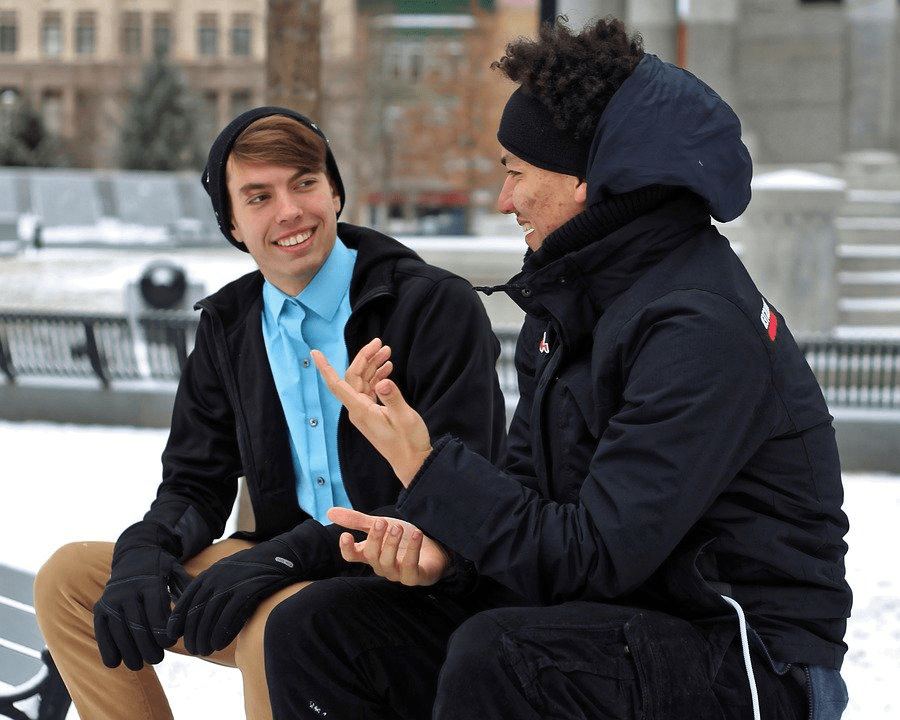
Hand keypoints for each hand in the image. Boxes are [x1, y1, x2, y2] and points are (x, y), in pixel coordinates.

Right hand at [93, 522, 189, 670]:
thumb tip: (196, 612)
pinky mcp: (100, 608)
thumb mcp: (176, 571)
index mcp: (149, 583)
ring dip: (128, 652)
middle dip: (147, 647)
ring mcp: (111, 600)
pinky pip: (102, 631)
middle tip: (157, 659)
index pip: (156, 613)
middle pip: (137, 625)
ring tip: (139, 665)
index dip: (163, 633)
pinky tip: (115, 663)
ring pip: (118, 631)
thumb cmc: (161, 569)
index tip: (171, 643)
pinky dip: (107, 648)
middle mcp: (128, 591)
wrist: (134, 554)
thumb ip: (185, 589)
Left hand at [166, 537, 303, 655]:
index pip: (185, 600)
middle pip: (196, 612)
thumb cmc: (253, 571)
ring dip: (204, 637)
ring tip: (204, 650)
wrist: (282, 556)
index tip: (172, 636)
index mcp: (209, 574)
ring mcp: (232, 584)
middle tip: (194, 650)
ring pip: (210, 616)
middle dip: (192, 634)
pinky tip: (218, 644)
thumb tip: (195, 613)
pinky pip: (229, 616)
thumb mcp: (228, 573)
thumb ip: (211, 589)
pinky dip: (221, 633)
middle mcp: (217, 578)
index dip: (177, 620)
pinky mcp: (248, 591)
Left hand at [312, 342, 431, 484]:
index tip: (314, 353)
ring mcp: (364, 412)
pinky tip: (387, 368)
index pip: (337, 385)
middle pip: (353, 377)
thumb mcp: (404, 418)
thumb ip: (393, 398)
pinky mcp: (372, 413)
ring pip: (362, 382)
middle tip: (380, 342)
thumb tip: (383, 381)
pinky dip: (377, 376)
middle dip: (364, 358)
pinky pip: (369, 389)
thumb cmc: (409, 441)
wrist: (412, 462)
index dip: (325, 368)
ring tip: (387, 351)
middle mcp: (358, 410)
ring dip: (373, 365)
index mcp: (361, 410)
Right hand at [327, 507, 450, 586]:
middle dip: (375, 539)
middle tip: (382, 522)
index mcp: (370, 554)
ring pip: (388, 563)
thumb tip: (329, 512)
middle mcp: (381, 566)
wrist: (433, 548)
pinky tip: (416, 535)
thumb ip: (357, 521)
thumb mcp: (380, 526)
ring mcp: (398, 574)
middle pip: (371, 556)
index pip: (352, 556)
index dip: (347, 549)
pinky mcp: (415, 577)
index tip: (345, 535)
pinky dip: (413, 550)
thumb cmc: (403, 538)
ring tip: (398, 528)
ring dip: (391, 544)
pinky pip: (411, 567)